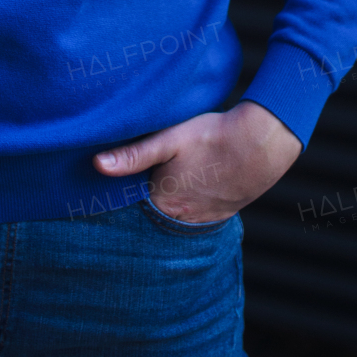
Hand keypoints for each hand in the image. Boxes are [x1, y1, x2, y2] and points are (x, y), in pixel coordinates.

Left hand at [92, 99, 301, 222]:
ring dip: (170, 202)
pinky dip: (191, 204)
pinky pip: (198, 214)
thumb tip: (96, 164)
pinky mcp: (222, 214)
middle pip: (154, 212)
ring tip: (171, 180)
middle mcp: (181, 218)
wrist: (260, 143)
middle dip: (147, 199)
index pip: (132, 205)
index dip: (125, 192)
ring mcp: (204, 219)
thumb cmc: (212, 137)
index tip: (119, 181)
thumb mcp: (168, 139)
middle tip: (147, 176)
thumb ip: (133, 155)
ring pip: (177, 214)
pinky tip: (193, 185)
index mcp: (163, 202)